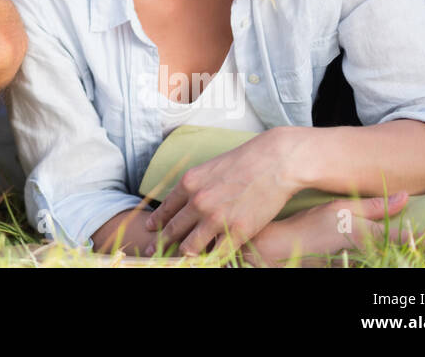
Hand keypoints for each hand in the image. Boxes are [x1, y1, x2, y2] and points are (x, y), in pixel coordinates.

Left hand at [144, 126, 303, 255]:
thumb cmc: (245, 162)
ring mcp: (217, 218)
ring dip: (184, 256)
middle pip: (173, 230)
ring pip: (190, 247)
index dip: (156, 222)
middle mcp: (198, 202)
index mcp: (189, 183)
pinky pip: (217, 254)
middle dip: (161, 243)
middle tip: (151, 252)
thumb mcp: (210, 168)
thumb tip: (184, 201)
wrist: (274, 161)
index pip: (166, 209)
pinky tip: (207, 262)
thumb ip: (195, 185)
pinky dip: (210, 260)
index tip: (150, 230)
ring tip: (179, 261)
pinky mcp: (238, 231)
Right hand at [242, 192, 415, 265]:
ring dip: (409, 258)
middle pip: (408, 256)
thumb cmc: (311, 226)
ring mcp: (362, 264)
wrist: (285, 249)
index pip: (412, 239)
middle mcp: (371, 253)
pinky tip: (390, 256)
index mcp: (371, 235)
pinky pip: (374, 264)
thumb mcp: (341, 208)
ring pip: (392, 262)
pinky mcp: (351, 269)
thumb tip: (405, 196)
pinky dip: (387, 260)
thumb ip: (373, 206)